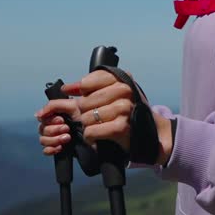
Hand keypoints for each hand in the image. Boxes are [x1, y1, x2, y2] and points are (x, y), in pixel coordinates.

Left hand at [34, 69, 173, 163]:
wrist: (149, 133)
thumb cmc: (125, 112)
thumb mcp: (110, 94)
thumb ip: (87, 89)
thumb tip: (66, 89)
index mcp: (121, 78)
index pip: (88, 81)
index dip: (80, 90)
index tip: (80, 95)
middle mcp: (125, 90)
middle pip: (85, 101)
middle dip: (83, 112)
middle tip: (92, 116)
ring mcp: (124, 108)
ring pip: (87, 117)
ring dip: (87, 125)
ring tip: (98, 125)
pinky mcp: (122, 127)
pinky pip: (92, 131)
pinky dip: (90, 136)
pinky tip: (96, 135)